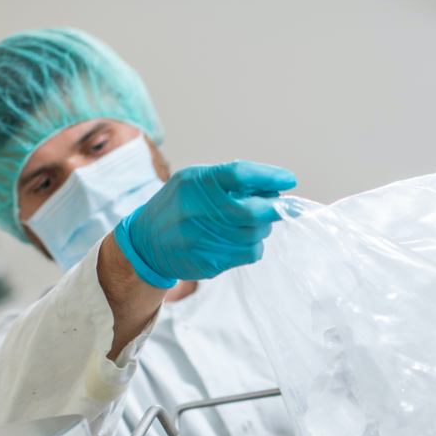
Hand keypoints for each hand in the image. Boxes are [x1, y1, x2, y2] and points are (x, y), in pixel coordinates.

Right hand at [112, 161, 296, 285]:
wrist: (146, 244)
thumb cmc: (177, 206)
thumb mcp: (193, 181)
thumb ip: (228, 180)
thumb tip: (272, 187)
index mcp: (196, 183)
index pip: (240, 174)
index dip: (269, 176)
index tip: (288, 179)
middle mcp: (198, 211)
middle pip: (252, 210)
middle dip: (273, 209)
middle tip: (277, 206)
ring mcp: (203, 239)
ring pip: (255, 234)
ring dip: (262, 228)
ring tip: (252, 222)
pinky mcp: (210, 262)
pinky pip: (249, 254)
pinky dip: (254, 245)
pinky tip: (242, 240)